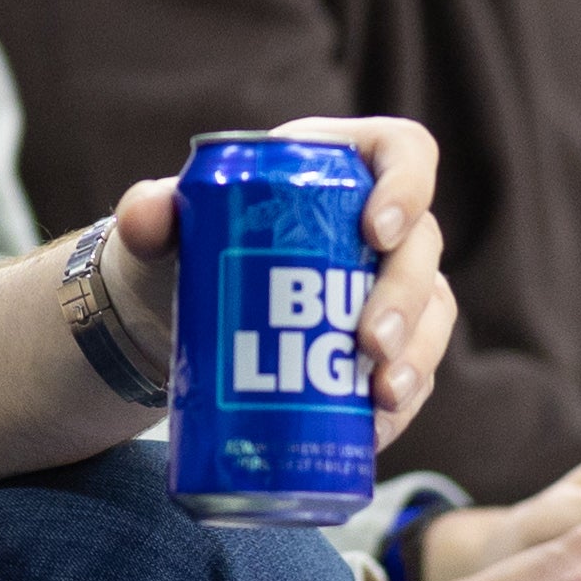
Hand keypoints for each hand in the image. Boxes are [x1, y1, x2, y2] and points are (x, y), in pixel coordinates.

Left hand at [104, 115, 454, 445]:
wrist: (177, 315)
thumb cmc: (182, 248)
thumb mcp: (161, 228)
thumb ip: (147, 212)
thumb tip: (147, 214)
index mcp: (333, 168)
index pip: (402, 151)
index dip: (407, 184)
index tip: (376, 231)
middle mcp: (376, 221)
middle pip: (423, 245)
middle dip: (405, 298)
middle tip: (369, 342)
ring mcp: (389, 282)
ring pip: (433, 311)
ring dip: (417, 355)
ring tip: (380, 395)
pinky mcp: (390, 341)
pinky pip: (416, 367)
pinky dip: (401, 400)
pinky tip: (374, 429)